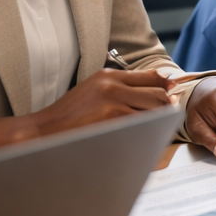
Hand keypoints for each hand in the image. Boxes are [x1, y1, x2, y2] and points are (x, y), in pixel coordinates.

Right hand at [0, 68, 173, 152]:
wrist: (41, 132)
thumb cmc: (67, 116)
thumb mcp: (92, 91)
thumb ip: (118, 89)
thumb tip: (153, 92)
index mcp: (107, 76)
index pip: (149, 76)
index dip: (165, 84)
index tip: (174, 91)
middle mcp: (112, 85)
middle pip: (156, 94)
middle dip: (167, 105)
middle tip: (173, 114)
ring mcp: (112, 103)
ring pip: (153, 111)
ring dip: (162, 121)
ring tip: (164, 129)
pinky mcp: (111, 121)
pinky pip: (142, 127)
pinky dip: (150, 132)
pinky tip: (151, 139)